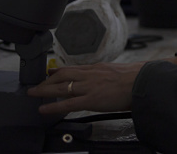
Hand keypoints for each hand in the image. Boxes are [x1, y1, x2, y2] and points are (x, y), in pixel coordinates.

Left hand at [27, 61, 145, 115]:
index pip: (74, 68)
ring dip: (45, 90)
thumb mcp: (118, 72)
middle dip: (48, 79)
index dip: (60, 70)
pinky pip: (67, 103)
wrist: (143, 81)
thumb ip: (107, 75)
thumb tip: (106, 80)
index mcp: (98, 68)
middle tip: (37, 84)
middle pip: (63, 74)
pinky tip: (43, 109)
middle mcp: (90, 74)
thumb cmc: (136, 78)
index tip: (51, 71)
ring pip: (61, 86)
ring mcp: (89, 86)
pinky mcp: (91, 99)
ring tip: (33, 93)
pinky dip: (53, 106)